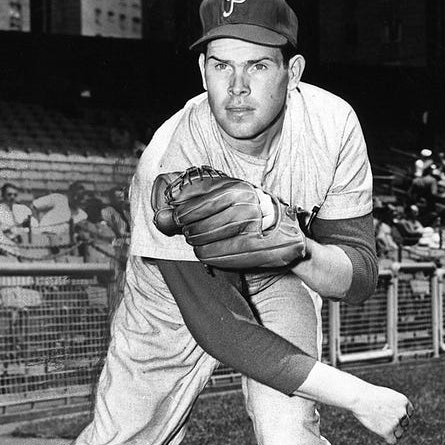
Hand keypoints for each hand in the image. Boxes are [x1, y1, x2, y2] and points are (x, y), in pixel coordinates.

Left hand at [151, 165, 309, 269]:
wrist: (284, 230)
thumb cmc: (247, 210)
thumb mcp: (226, 195)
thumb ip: (192, 201)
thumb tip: (160, 217)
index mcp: (236, 188)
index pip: (193, 202)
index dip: (181, 212)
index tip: (181, 216)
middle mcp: (243, 206)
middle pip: (194, 225)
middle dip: (188, 230)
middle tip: (191, 231)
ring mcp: (248, 229)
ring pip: (201, 242)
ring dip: (196, 243)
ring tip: (202, 240)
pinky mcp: (250, 249)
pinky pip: (213, 256)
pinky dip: (206, 255)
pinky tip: (210, 250)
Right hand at [350, 385, 413, 444]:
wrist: (359, 398)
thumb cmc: (369, 395)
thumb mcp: (386, 396)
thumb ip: (394, 405)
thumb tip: (396, 417)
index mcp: (403, 402)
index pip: (409, 413)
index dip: (402, 416)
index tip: (396, 418)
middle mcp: (402, 413)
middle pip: (405, 424)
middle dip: (398, 425)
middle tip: (386, 424)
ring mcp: (395, 423)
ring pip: (399, 433)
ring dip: (393, 434)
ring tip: (381, 430)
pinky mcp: (386, 432)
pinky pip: (393, 442)